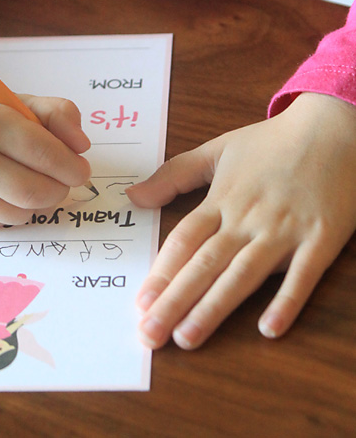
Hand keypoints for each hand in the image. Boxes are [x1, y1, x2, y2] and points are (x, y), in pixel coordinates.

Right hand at [0, 59, 90, 229]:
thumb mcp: (7, 97)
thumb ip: (53, 113)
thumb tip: (82, 147)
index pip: (46, 153)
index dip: (72, 166)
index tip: (80, 167)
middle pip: (37, 191)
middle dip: (60, 189)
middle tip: (63, 181)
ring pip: (21, 213)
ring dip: (36, 202)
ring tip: (31, 182)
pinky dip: (11, 211)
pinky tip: (2, 190)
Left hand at [126, 92, 355, 349]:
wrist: (331, 128)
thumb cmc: (272, 141)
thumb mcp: (217, 150)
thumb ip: (174, 174)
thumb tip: (134, 197)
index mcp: (223, 198)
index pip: (184, 240)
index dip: (161, 272)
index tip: (139, 304)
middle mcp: (248, 217)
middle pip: (205, 263)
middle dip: (175, 301)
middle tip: (150, 334)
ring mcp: (285, 230)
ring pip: (244, 274)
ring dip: (215, 308)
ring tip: (188, 337)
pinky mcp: (321, 239)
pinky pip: (303, 275)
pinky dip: (286, 301)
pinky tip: (269, 329)